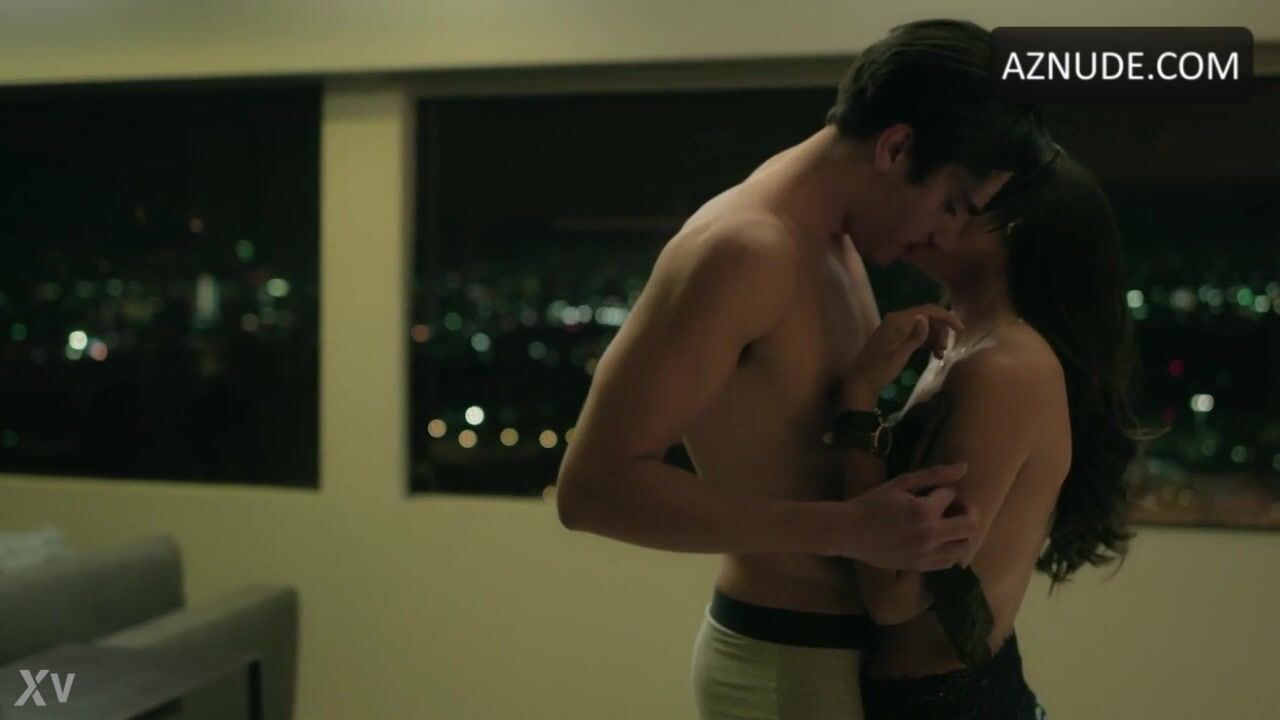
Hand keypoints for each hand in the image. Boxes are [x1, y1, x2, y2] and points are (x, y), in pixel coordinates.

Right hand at [832, 462, 977, 570]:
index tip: (932, 492)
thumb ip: (933, 475)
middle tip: (955, 508)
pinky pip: (950, 561)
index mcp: (924, 511)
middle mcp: (931, 534)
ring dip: (964, 533)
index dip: (943, 491)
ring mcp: (927, 553)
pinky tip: (941, 541)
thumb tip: (964, 467)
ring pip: (965, 546)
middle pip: (970, 524)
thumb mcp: (900, 483)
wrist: (849, 532)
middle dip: (967, 511)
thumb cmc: (872, 503)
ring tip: (951, 525)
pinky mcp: (921, 566)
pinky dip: (952, 550)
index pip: (951, 495)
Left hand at [844, 304, 962, 403]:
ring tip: (940, 355)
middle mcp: (897, 319)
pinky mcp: (895, 337)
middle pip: (927, 317)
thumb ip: (915, 336)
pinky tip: (933, 354)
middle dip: (940, 331)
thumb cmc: (880, 370)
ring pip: (923, 326)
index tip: (960, 330)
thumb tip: (925, 317)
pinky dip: (926, 342)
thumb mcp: (900, 355)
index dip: (946, 317)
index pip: (928, 310)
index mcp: (898, 320)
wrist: (860, 383)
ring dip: (935, 338)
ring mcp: (895, 328)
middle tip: (945, 350)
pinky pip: (915, 334)